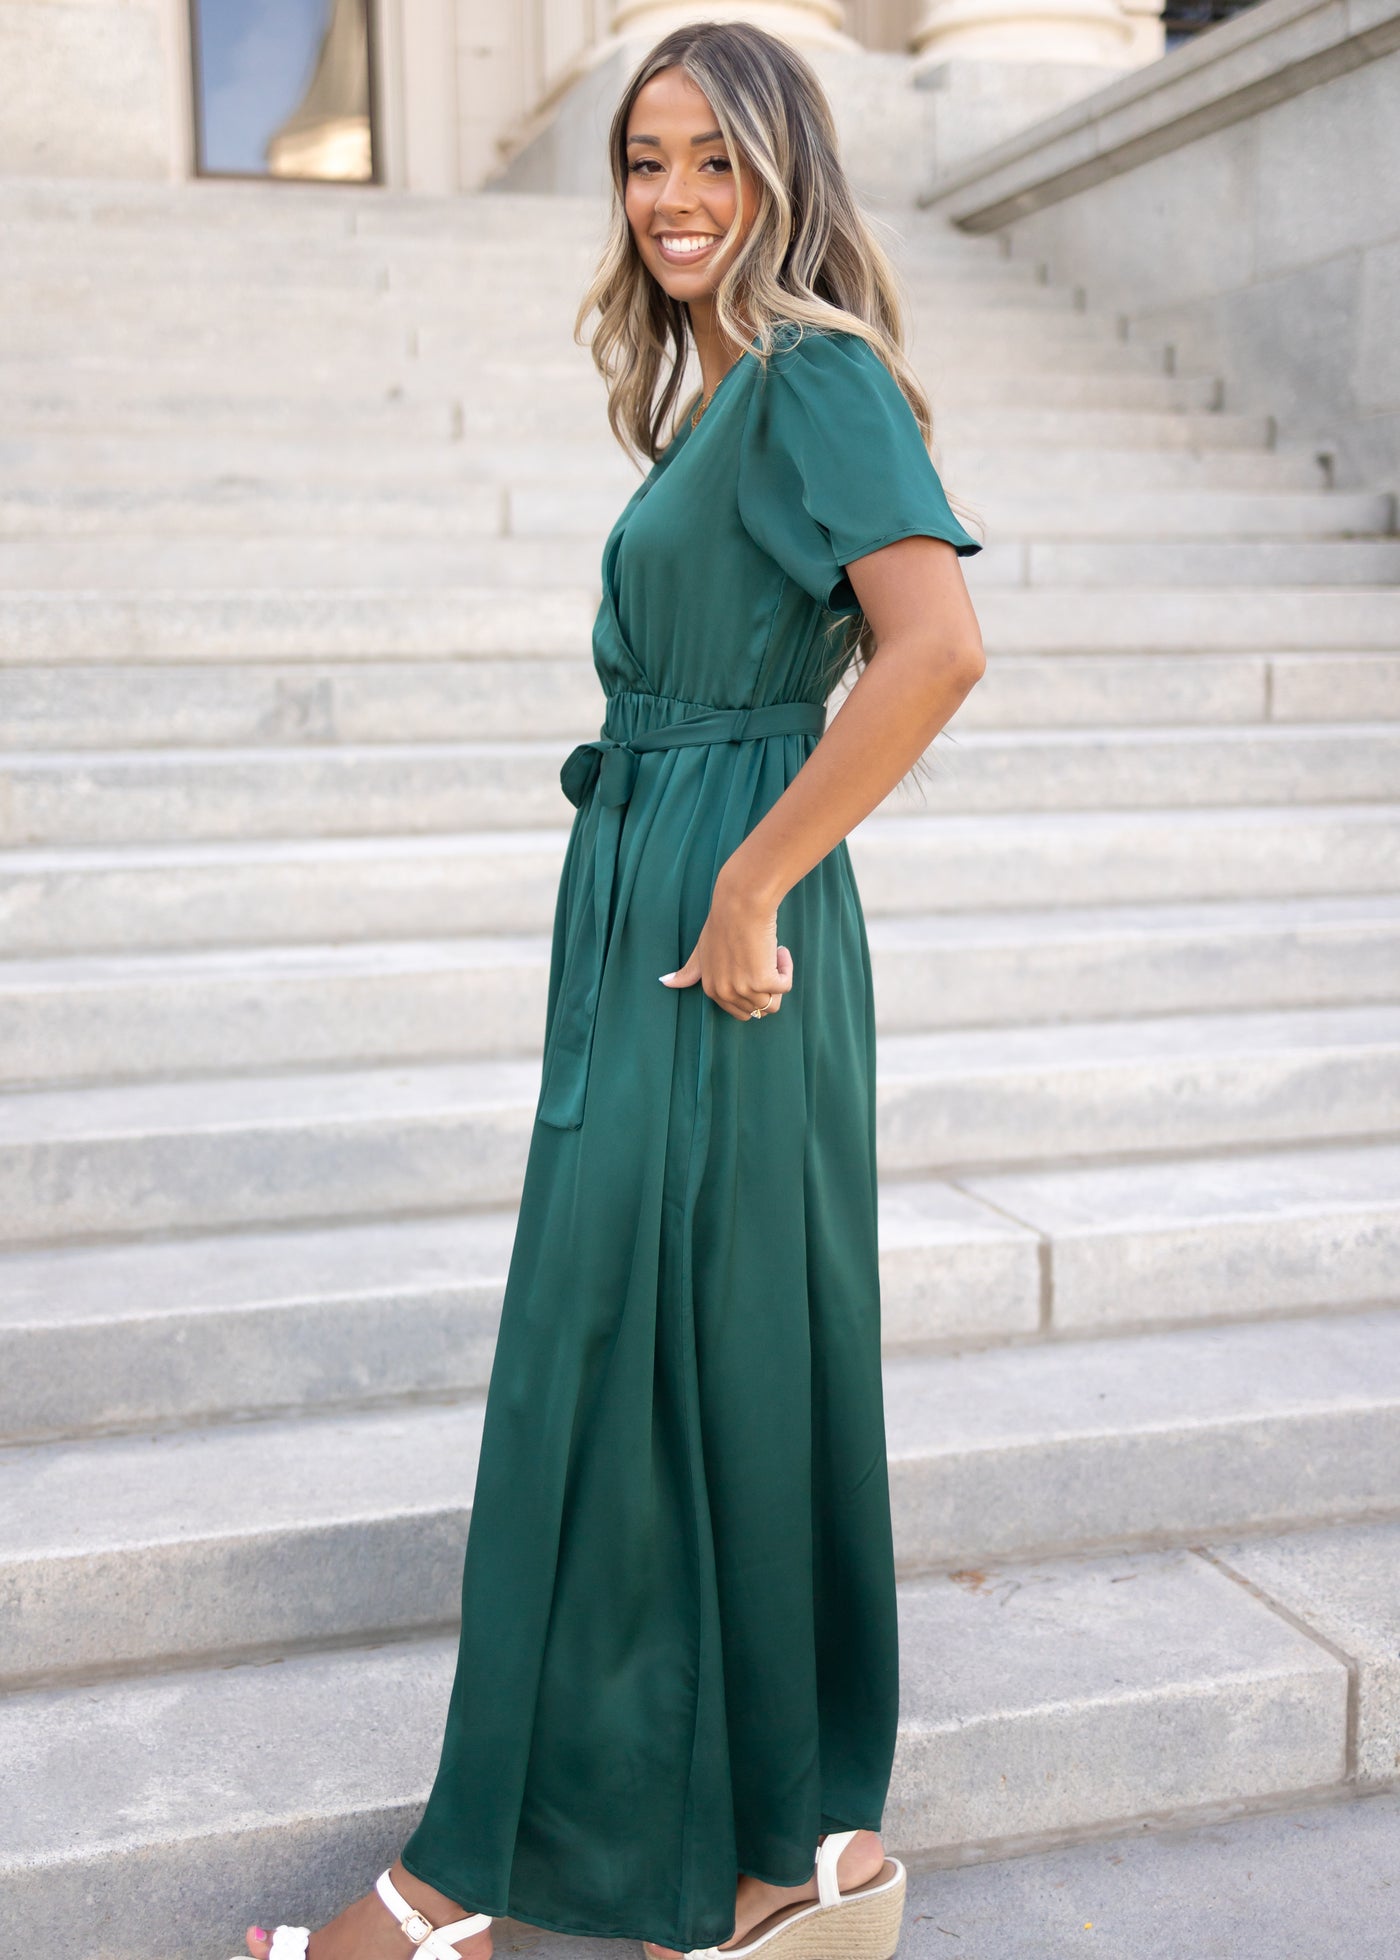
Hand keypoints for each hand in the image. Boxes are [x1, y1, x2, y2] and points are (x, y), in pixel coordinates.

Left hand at [659, 880, 792, 1022]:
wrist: (741, 904)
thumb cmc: (723, 922)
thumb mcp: (701, 950)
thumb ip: (688, 972)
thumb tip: (664, 982)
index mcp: (711, 990)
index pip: (740, 1011)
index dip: (752, 989)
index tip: (751, 962)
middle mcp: (725, 993)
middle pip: (758, 1010)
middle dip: (766, 988)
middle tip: (762, 959)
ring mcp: (743, 989)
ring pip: (772, 1003)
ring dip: (777, 976)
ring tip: (768, 952)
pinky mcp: (763, 982)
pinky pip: (784, 987)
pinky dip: (786, 968)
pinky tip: (777, 949)